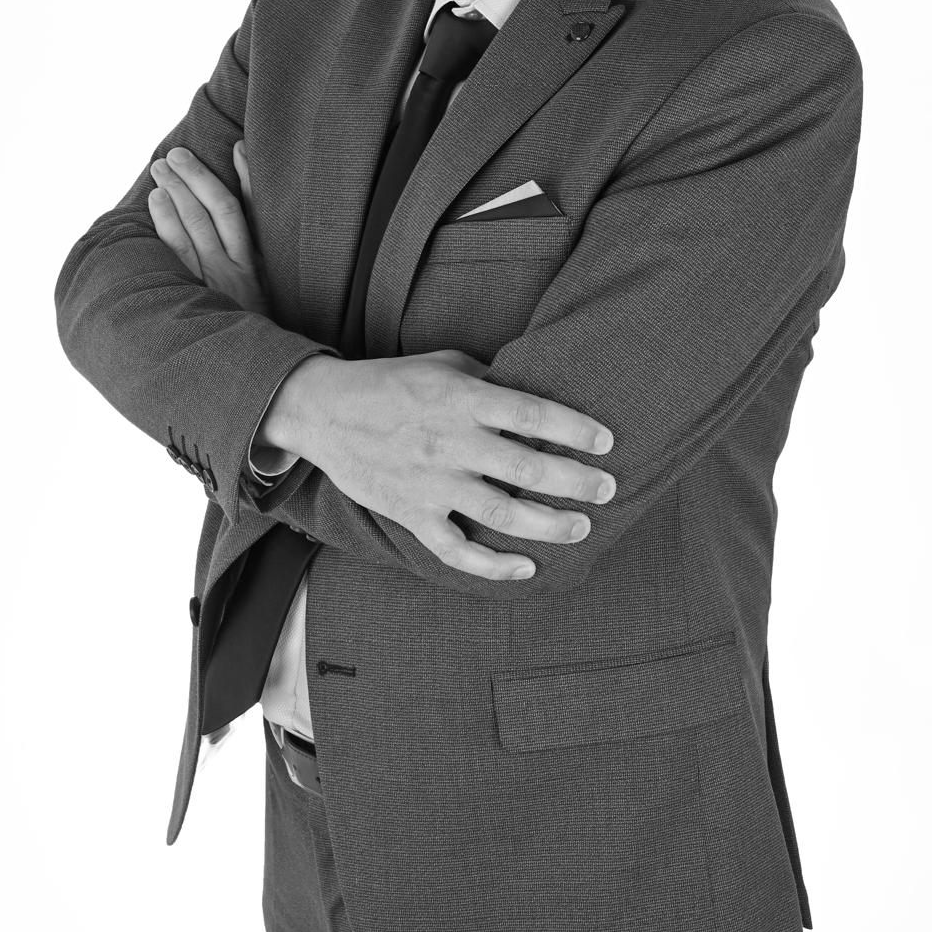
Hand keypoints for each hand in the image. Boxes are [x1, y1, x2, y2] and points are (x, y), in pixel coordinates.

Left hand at [148, 141, 270, 314]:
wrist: (262, 378)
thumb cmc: (264, 330)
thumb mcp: (272, 290)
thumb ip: (263, 249)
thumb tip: (253, 202)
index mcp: (256, 266)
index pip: (243, 210)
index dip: (238, 176)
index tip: (233, 147)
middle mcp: (232, 272)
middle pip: (208, 213)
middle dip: (190, 180)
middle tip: (172, 157)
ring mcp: (209, 287)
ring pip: (187, 232)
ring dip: (171, 199)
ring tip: (159, 176)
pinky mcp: (190, 303)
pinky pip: (172, 260)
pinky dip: (164, 230)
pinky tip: (155, 209)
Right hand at [266, 349, 617, 579]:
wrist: (324, 411)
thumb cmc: (391, 382)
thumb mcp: (443, 364)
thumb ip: (488, 380)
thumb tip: (536, 390)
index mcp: (463, 399)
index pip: (532, 414)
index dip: (574, 430)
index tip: (606, 442)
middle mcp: (452, 442)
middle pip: (527, 469)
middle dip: (576, 483)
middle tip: (607, 489)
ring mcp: (432, 483)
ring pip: (501, 513)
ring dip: (548, 525)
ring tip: (580, 527)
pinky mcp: (411, 513)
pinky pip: (457, 550)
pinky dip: (493, 565)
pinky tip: (525, 567)